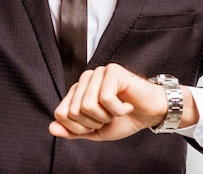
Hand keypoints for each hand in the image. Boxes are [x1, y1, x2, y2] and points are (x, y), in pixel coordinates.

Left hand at [49, 63, 195, 140]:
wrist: (151, 114)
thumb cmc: (125, 119)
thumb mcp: (95, 131)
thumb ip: (73, 131)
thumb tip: (52, 128)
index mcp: (78, 91)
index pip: (61, 114)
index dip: (79, 127)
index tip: (97, 124)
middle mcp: (85, 79)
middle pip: (73, 111)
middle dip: (93, 122)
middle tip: (109, 117)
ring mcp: (98, 73)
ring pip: (87, 105)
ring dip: (106, 116)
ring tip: (117, 110)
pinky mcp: (112, 71)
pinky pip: (105, 98)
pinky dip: (118, 110)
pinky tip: (127, 105)